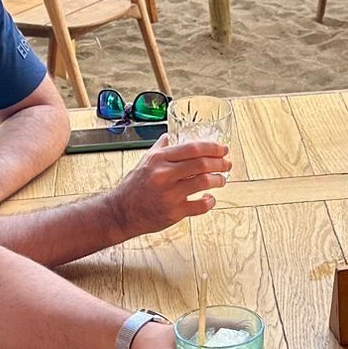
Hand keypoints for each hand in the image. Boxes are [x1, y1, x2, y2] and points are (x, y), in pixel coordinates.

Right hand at [109, 139, 230, 239]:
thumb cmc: (133, 187)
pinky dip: (209, 201)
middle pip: (201, 163)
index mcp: (159, 159)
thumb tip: (172, 136)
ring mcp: (169, 194)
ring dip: (218, 180)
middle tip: (227, 163)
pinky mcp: (173, 212)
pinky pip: (199, 206)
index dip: (212, 147)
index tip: (223, 149)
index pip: (192, 148)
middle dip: (220, 163)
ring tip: (222, 180)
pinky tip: (210, 199)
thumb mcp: (144, 161)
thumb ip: (160, 148)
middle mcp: (164, 174)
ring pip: (204, 182)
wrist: (120, 212)